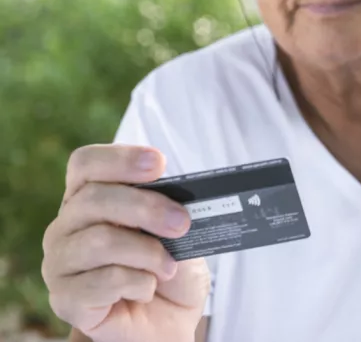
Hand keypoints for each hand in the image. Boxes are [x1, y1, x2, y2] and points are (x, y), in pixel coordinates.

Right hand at [42, 145, 209, 341]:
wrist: (171, 319)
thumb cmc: (170, 268)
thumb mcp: (179, 232)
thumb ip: (170, 210)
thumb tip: (179, 199)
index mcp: (89, 198)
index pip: (86, 164)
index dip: (119, 159)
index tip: (158, 163)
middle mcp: (66, 226)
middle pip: (95, 199)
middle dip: (147, 208)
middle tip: (181, 223)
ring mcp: (60, 263)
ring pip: (101, 241)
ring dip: (147, 252)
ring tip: (169, 267)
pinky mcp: (65, 299)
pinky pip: (103, 281)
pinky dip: (138, 283)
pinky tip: (147, 289)